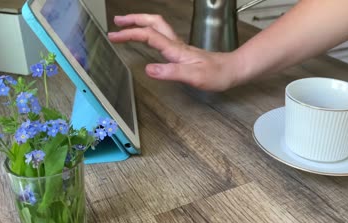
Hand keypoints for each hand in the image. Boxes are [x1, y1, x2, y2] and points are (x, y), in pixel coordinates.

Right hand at [108, 14, 239, 91]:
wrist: (233, 70)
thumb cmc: (217, 75)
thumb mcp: (194, 77)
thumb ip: (171, 72)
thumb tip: (149, 69)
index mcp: (176, 49)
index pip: (148, 36)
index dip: (130, 34)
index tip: (114, 36)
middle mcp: (176, 45)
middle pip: (152, 23)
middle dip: (133, 19)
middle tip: (117, 22)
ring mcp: (179, 47)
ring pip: (157, 27)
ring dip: (140, 23)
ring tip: (126, 26)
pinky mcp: (183, 52)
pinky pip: (162, 36)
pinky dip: (149, 32)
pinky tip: (147, 38)